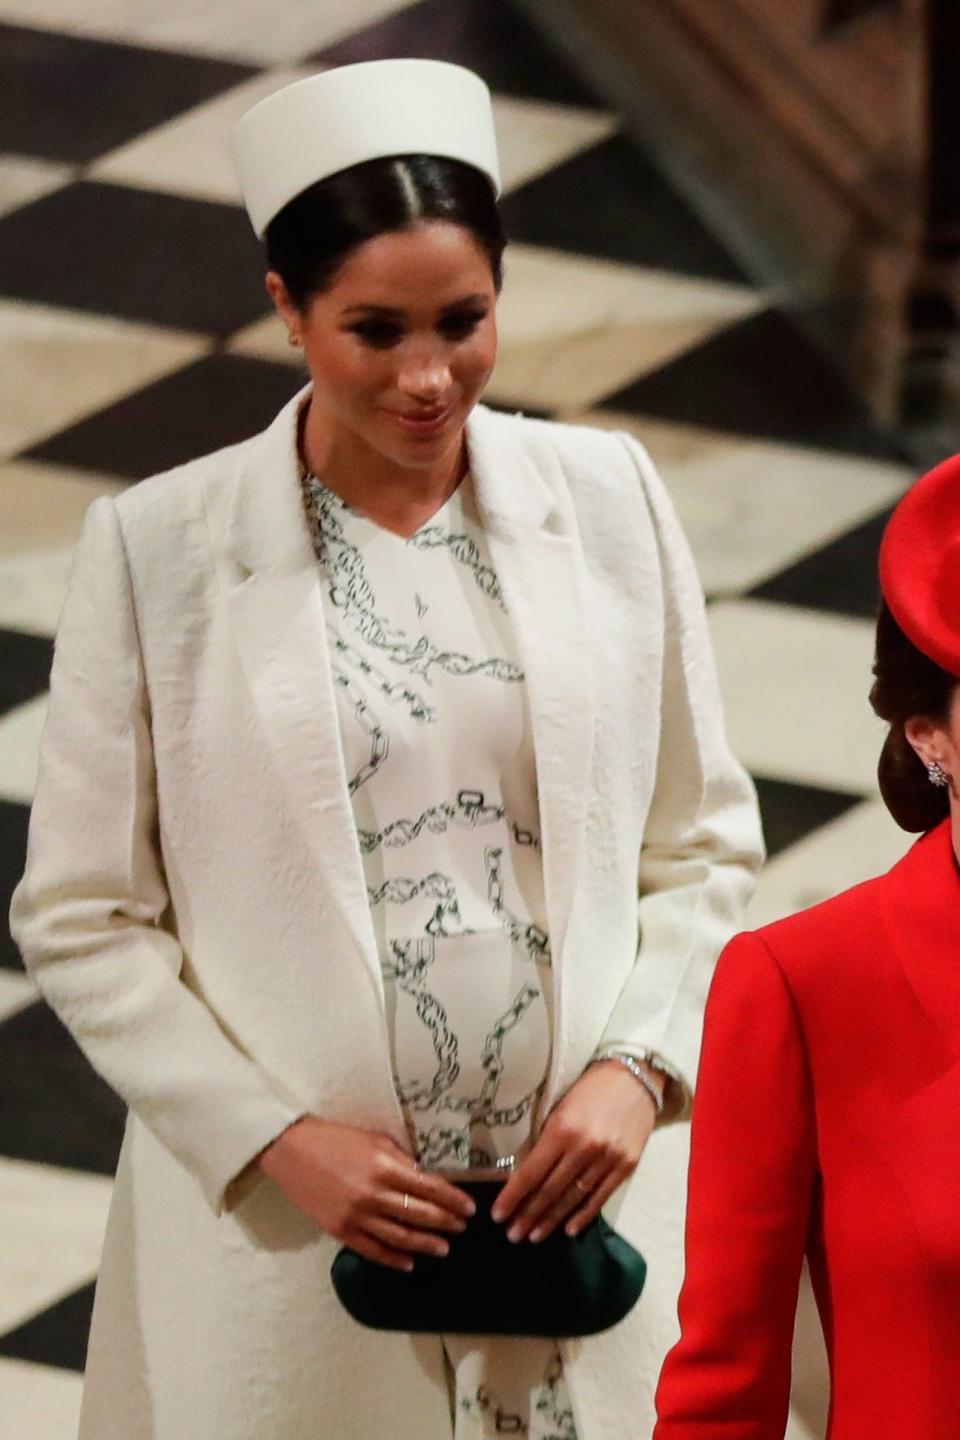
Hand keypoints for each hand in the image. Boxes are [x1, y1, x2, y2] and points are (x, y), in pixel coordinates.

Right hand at [257, 1116, 475, 1270]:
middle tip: (462, 1228)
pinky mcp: (340, 1231)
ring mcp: (356, 1216)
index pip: (430, 1188)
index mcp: (385, 1166)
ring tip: (444, 1248)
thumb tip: (428, 1178)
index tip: (469, 1208)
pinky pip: (373, 1250)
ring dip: (426, 1244)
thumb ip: (402, 1160)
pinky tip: (410, 1263)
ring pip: (400, 1237)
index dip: (453, 1200)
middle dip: (446, 1223)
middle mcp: (374, 1194)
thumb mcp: (375, 1140)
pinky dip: (394, 1259)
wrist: (292, 1151)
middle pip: (420, 1214)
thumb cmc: (337, 1139)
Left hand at [491, 1060, 658, 1242]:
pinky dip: (583, 1215)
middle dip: (528, 1215)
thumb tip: (524, 1173)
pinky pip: (600, 1197)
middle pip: (550, 1190)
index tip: (498, 1216)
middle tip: (512, 1235)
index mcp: (562, 1128)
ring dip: (552, 1220)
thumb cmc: (590, 1088)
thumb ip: (545, 1139)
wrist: (636, 1078)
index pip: (531, 1172)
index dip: (513, 1197)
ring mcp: (608, 1159)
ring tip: (534, 1235)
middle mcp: (585, 1147)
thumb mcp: (559, 1106)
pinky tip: (569, 1230)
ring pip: (573, 1198)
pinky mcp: (626, 1166)